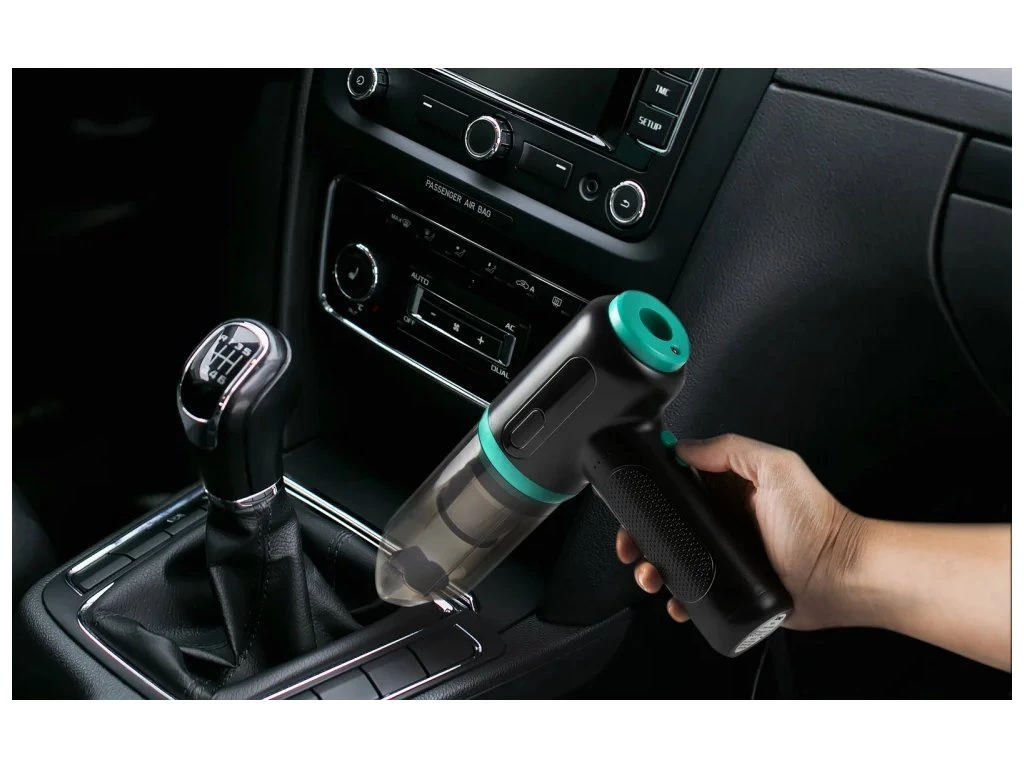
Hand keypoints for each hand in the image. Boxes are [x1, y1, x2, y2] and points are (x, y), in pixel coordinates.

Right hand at [616, 433, 866, 630]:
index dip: (649, 495)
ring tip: (652, 577)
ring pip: (673, 562)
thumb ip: (731, 449)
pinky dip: (678, 600)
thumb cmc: (818, 522)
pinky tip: (677, 602)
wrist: (842, 576)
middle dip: (641, 538)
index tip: (632, 505)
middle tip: (633, 548)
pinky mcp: (731, 589)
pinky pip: (695, 594)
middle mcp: (722, 522)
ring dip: (653, 570)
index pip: (676, 486)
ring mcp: (724, 557)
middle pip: (666, 527)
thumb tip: (684, 446)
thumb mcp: (776, 468)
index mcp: (728, 489)